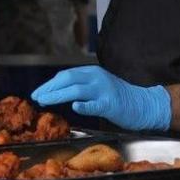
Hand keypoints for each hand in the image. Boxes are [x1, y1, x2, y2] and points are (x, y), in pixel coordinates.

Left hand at [31, 66, 170, 130]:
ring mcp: (104, 90)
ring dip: (59, 96)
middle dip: (49, 88)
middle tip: (36, 97)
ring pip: (77, 90)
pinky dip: (84, 105)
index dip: (50, 84)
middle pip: (68, 79)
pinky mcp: (111, 103)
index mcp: (92, 73)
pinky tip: (75, 107)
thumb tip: (56, 92)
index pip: (65, 75)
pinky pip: (95, 104)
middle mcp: (96, 78)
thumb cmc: (118, 97)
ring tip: (46, 101)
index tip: (37, 93)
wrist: (143, 104)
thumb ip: (80, 86)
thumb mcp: (97, 86)